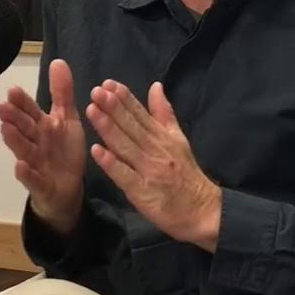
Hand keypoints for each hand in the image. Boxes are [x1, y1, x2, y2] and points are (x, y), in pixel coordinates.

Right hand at [0, 59, 87, 234]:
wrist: (68, 188)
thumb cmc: (63, 151)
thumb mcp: (67, 119)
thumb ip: (62, 92)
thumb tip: (57, 61)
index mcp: (42, 126)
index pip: (29, 111)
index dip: (22, 102)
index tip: (13, 90)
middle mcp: (35, 142)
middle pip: (23, 128)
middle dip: (13, 118)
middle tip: (2, 107)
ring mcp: (35, 163)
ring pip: (23, 150)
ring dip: (14, 140)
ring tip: (5, 129)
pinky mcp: (40, 184)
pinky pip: (32, 179)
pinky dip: (25, 173)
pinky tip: (19, 166)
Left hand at [86, 80, 221, 250]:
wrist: (202, 210)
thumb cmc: (185, 173)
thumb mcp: (178, 138)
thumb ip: (164, 113)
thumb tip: (155, 86)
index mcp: (161, 136)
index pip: (140, 113)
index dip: (124, 98)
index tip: (107, 83)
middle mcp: (154, 150)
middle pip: (131, 126)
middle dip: (113, 107)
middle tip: (96, 91)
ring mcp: (148, 170)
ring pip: (125, 146)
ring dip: (108, 128)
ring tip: (91, 111)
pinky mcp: (143, 191)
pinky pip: (125, 175)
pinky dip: (111, 163)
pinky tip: (96, 151)